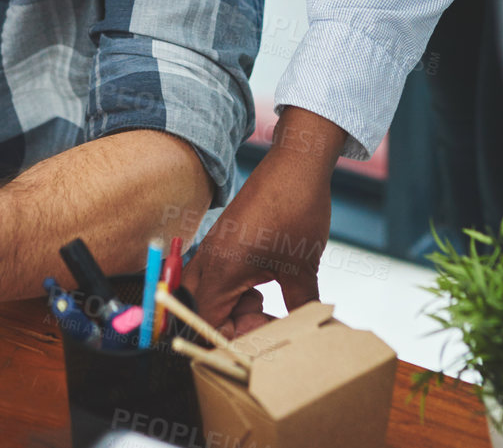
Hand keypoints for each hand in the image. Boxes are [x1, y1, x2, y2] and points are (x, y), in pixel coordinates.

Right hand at [185, 109, 344, 335]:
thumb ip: (299, 306)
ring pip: (206, 292)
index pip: (206, 322)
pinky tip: (264, 281)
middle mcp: (210, 258)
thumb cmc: (297, 210)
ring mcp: (214, 247)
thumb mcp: (303, 268)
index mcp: (222, 269)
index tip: (264, 336)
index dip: (231, 339)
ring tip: (266, 300)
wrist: (297, 164)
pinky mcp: (224, 238)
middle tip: (264, 320)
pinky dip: (234, 287)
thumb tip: (305, 333)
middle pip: (197, 309)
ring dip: (231, 305)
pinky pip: (216, 274)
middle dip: (227, 324)